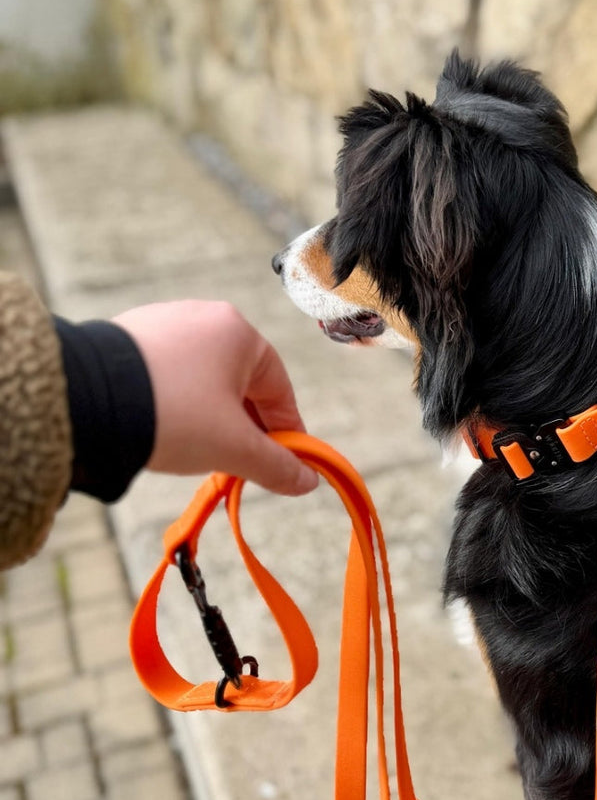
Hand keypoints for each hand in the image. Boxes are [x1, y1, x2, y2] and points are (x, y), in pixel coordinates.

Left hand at [112, 300, 317, 495]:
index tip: (286, 462)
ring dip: (210, 417)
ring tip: (198, 452)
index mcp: (238, 333)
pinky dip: (175, 404)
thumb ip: (278, 465)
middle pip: (241, 384)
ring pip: (203, 381)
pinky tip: (165, 430)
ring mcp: (162, 323)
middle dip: (245, 427)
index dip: (287, 432)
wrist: (86, 400)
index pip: (279, 390)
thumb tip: (308, 482)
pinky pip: (167, 375)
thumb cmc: (174, 415)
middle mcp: (203, 318)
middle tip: (240, 464)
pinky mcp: (127, 337)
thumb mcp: (235, 448)